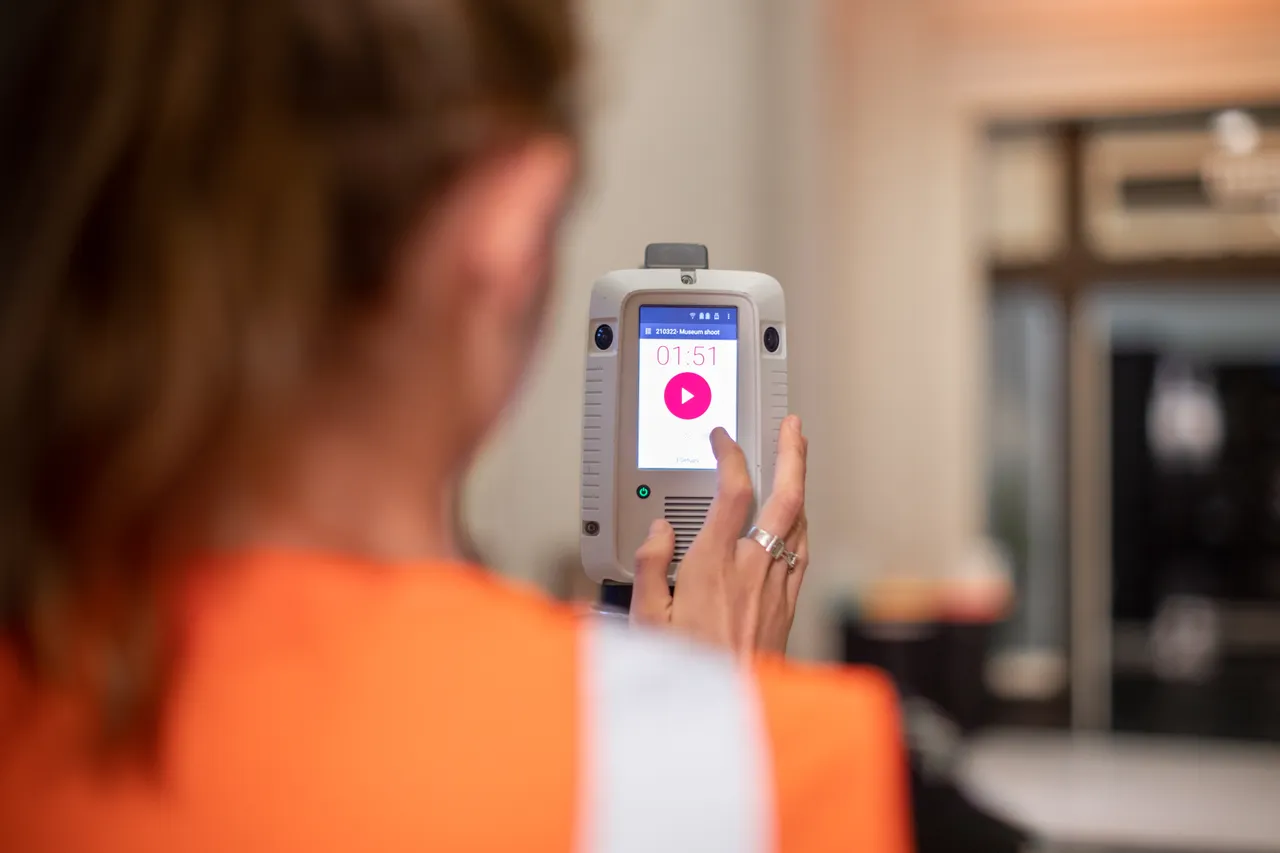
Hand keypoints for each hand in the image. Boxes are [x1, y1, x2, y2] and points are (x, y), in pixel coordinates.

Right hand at [631, 415, 808, 654]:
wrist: (731, 707)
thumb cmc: (686, 667)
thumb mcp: (645, 618)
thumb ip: (650, 566)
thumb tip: (659, 531)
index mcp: (713, 564)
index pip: (732, 493)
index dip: (730, 456)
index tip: (721, 439)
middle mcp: (752, 568)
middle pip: (785, 497)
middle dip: (791, 455)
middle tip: (792, 427)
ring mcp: (776, 584)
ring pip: (799, 522)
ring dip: (798, 485)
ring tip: (795, 462)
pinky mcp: (787, 604)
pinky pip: (801, 550)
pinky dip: (799, 524)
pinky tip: (796, 521)